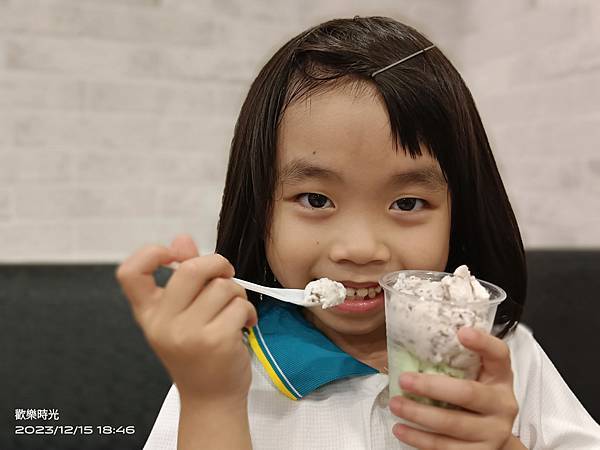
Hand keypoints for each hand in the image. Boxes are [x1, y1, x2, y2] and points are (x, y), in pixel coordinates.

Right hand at [116, 234, 257, 404]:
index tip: (174, 255)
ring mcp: (188, 334)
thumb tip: (182, 239)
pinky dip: (248, 311)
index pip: (130, 273)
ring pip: (223, 286)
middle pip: (191, 268)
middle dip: (217, 264)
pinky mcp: (216, 341)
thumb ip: (183, 276)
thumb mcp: (181, 316)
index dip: (150, 253)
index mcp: (149, 314)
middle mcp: (163, 324)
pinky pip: (240, 304)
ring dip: (237, 293)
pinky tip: (244, 325)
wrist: (211, 398)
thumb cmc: (198, 353)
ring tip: (234, 310)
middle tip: (225, 276)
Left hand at [389, 327, 519, 449]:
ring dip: (419, 414)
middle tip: (404, 380)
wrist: (494, 435)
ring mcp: (493, 433)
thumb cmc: (477, 395)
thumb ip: (458, 359)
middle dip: (432, 387)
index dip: (483, 342)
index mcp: (500, 376)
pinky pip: (446, 448)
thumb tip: (416, 340)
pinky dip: (419, 439)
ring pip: (453, 424)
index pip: (499, 354)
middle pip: (467, 394)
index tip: (462, 332)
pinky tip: (401, 429)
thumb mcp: (476, 374)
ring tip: (395, 404)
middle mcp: (502, 404)